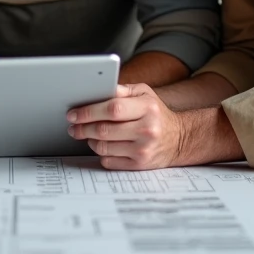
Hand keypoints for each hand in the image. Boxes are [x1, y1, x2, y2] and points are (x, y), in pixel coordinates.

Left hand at [66, 83, 185, 169]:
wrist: (179, 139)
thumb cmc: (157, 113)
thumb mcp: (144, 94)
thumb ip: (122, 90)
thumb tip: (97, 89)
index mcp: (147, 108)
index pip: (112, 109)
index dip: (88, 112)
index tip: (73, 114)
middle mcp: (147, 130)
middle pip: (104, 130)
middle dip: (83, 128)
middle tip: (73, 126)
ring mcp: (143, 150)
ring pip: (103, 147)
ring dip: (89, 140)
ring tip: (87, 134)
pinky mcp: (139, 165)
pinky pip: (109, 161)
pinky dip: (100, 154)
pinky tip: (102, 145)